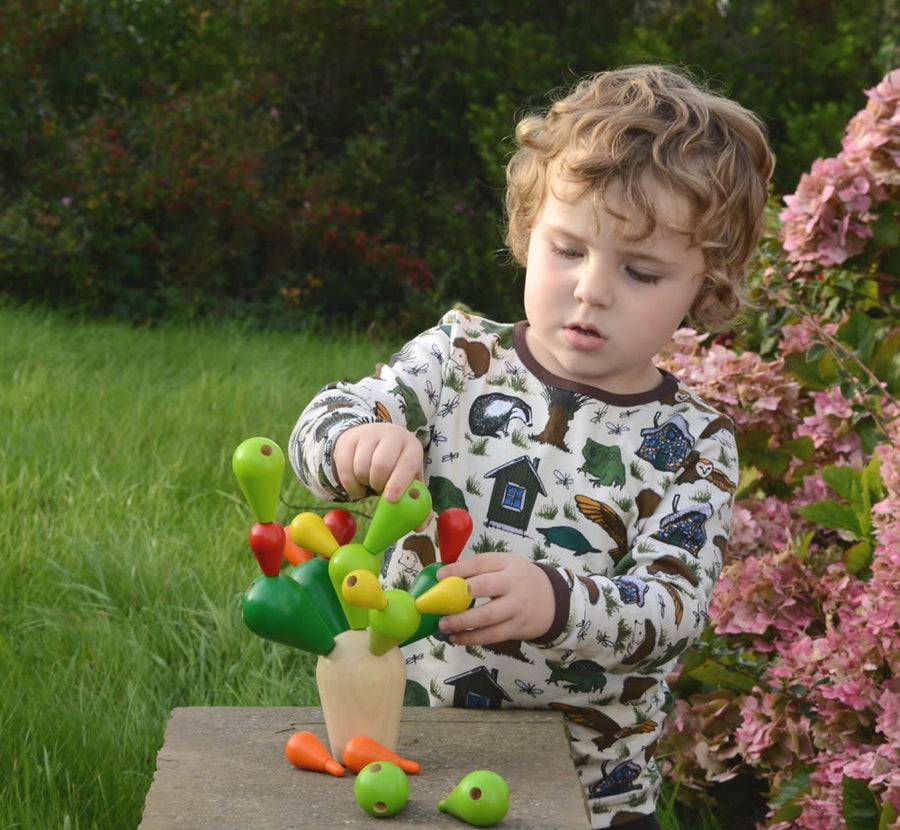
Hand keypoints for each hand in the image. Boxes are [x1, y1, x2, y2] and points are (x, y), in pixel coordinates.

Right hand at [333, 423, 424, 501]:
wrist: (374, 439)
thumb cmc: (397, 465)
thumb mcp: (410, 477)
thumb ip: (417, 501)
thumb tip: (422, 524)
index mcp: (411, 447)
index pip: (406, 464)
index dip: (399, 483)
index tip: (390, 500)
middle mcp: (391, 436)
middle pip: (381, 464)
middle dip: (378, 484)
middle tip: (379, 490)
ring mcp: (368, 435)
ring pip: (361, 467)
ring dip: (364, 483)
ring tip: (370, 482)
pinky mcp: (349, 440)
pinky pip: (345, 469)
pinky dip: (350, 484)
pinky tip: (358, 484)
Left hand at [436, 553, 555, 645]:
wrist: (553, 600)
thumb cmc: (519, 580)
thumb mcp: (506, 566)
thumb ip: (480, 570)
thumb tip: (445, 579)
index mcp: (507, 563)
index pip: (480, 563)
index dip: (458, 569)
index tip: (439, 577)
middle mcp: (513, 583)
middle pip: (485, 587)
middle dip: (460, 595)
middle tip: (439, 603)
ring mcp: (517, 607)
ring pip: (487, 616)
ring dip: (462, 622)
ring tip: (443, 625)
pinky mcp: (518, 628)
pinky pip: (492, 635)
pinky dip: (472, 638)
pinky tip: (457, 638)